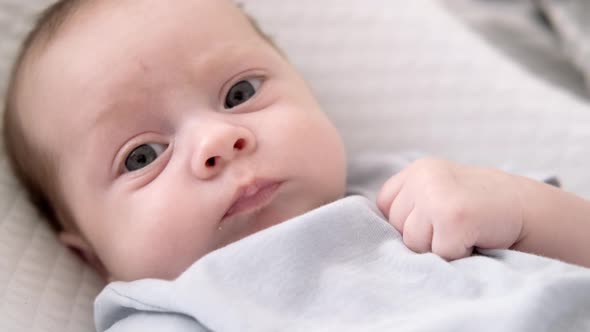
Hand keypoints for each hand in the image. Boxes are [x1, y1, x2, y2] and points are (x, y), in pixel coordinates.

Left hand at [377, 158, 524, 259]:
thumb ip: (409, 202)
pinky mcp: (453, 217)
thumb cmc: (478, 206)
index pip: (385, 206)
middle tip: (453, 225)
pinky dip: (458, 254)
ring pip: (414, 243)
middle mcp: (423, 176)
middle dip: (423, 236)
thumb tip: (368, 229)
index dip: (407, 221)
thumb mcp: (438, 191)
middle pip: (397, 228)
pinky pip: (439, 253)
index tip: (434, 219)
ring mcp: (437, 195)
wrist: (526, 207)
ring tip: (463, 231)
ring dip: (439, 247)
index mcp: (417, 169)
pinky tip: (474, 237)